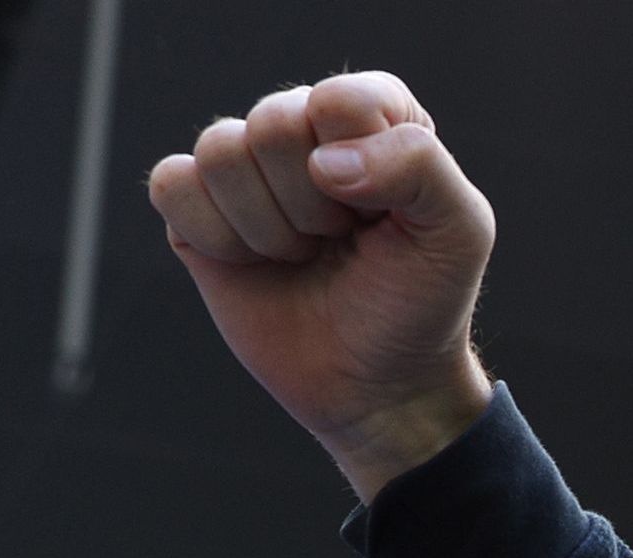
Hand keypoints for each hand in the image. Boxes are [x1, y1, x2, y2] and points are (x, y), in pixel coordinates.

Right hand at [146, 72, 498, 498]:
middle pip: (273, 124)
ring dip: (268, 228)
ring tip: (302, 255)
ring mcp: (246, 167)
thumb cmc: (421, 301)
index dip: (360, 167)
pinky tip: (253, 263)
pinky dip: (215, 236)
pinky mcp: (197, 208)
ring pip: (219, 151)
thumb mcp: (460, 231)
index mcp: (373, 115)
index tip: (381, 216)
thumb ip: (420, 166)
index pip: (341, 99)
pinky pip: (173, 184)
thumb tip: (323, 162)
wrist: (376, 384)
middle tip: (339, 243)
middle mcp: (305, 128)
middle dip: (312, 207)